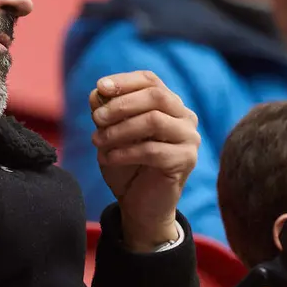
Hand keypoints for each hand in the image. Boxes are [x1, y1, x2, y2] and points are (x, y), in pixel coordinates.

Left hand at [90, 71, 200, 251]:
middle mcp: (185, 117)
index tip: (100, 87)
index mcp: (170, 105)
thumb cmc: (127, 166)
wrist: (139, 206)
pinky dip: (125, 152)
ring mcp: (189, 139)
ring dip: (120, 129)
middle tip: (97, 118)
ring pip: (154, 120)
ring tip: (97, 140)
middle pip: (156, 96)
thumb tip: (98, 92)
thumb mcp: (110, 134)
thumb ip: (106, 111)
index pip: (150, 80)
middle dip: (121, 104)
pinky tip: (108, 158)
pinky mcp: (186, 161)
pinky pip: (153, 150)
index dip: (125, 81)